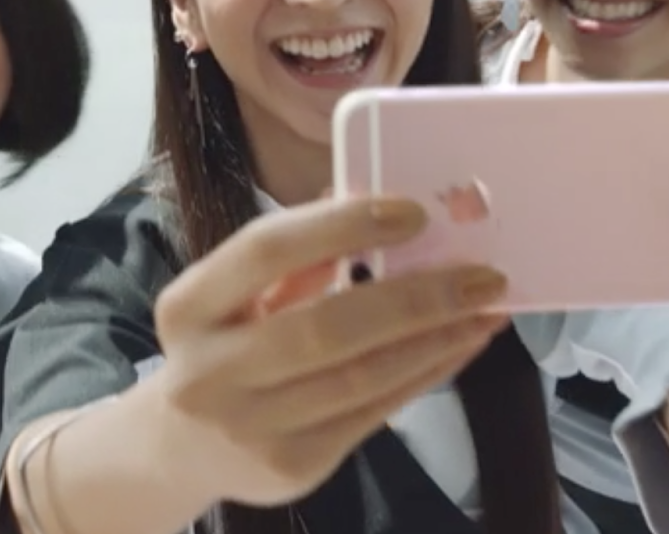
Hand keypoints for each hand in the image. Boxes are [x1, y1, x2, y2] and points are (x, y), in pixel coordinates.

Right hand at [145, 195, 508, 507]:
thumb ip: (298, 253)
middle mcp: (209, 373)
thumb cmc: (224, 343)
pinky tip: (460, 344)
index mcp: (187, 307)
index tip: (414, 212)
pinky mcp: (292, 467)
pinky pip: (375, 413)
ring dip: (436, 338)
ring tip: (485, 307)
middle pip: (324, 327)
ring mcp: (250, 427)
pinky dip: (427, 373)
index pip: (265, 250)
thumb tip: (383, 202)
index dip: (341, 226)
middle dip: (415, 297)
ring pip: (361, 377)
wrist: (183, 447)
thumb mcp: (237, 293)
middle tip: (482, 274)